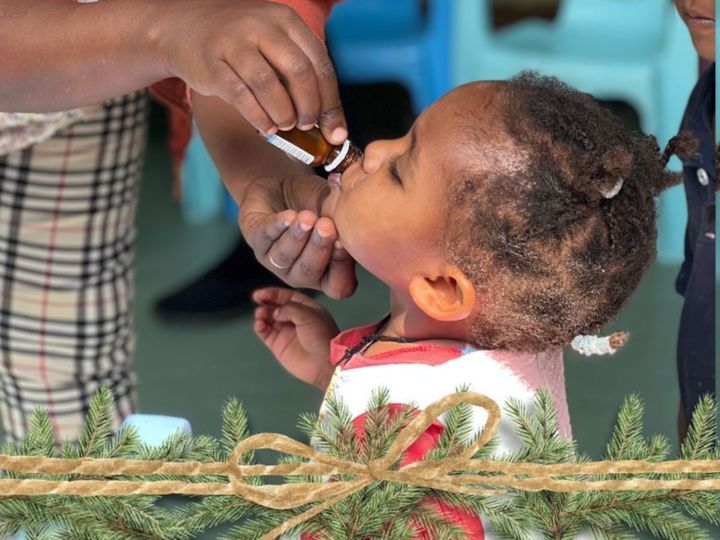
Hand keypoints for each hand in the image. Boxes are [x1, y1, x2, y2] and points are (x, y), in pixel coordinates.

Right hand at [155, 0, 346, 142]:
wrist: (183, 28)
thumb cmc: (238, 44)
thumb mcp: (273, 44)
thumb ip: (299, 74)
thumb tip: (329, 122)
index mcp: (286, 21)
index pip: (320, 63)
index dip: (330, 101)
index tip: (334, 129)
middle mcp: (262, 26)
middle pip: (299, 72)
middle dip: (309, 107)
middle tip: (307, 125)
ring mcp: (235, 43)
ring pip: (269, 84)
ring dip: (283, 113)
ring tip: (286, 126)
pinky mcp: (212, 63)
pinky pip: (241, 95)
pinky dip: (258, 116)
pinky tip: (266, 127)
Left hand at [239, 175, 357, 299]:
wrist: (283, 186)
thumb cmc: (315, 203)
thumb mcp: (336, 212)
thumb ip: (347, 226)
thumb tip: (362, 232)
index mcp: (325, 274)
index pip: (338, 286)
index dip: (341, 269)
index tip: (344, 244)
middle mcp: (299, 274)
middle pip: (308, 271)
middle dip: (318, 249)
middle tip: (327, 226)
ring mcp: (274, 261)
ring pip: (284, 256)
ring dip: (297, 237)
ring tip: (307, 217)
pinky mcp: (255, 240)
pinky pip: (265, 236)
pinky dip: (277, 226)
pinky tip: (288, 216)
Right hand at [253, 287, 338, 388]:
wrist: (323, 363)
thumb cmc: (322, 337)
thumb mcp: (309, 315)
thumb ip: (289, 308)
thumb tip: (275, 311)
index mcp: (307, 309)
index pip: (288, 297)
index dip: (274, 294)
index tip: (262, 293)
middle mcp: (295, 320)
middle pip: (276, 307)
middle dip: (266, 302)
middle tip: (257, 299)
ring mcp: (286, 332)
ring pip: (269, 319)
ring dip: (262, 314)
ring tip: (260, 313)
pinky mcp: (278, 345)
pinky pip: (265, 333)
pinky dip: (260, 327)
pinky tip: (259, 324)